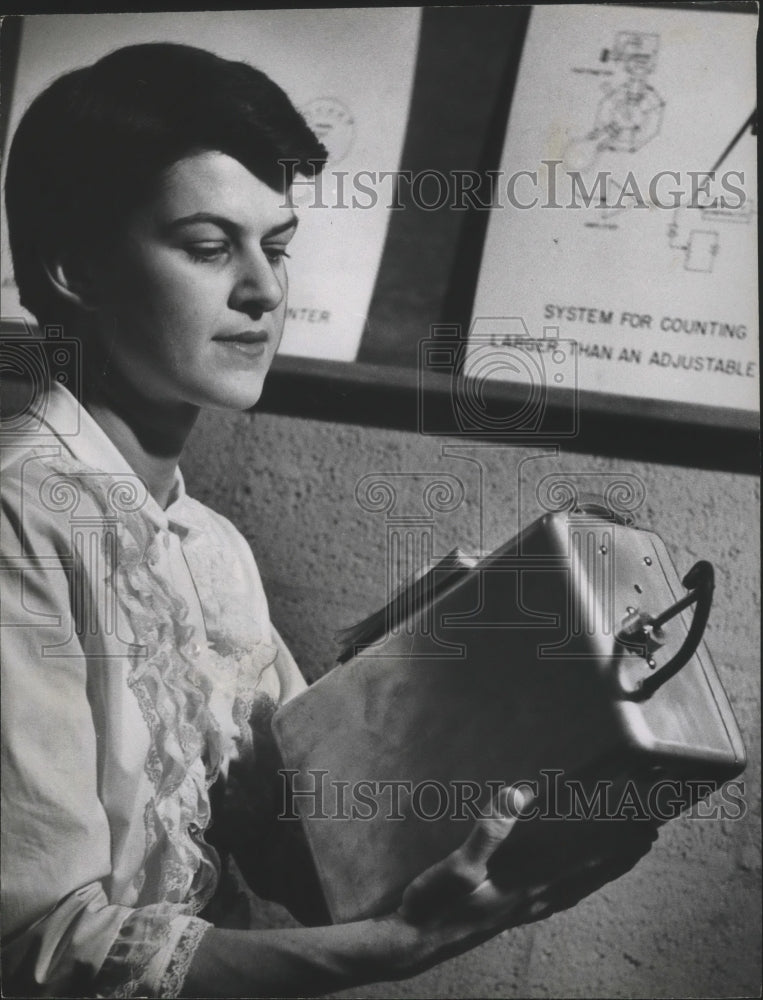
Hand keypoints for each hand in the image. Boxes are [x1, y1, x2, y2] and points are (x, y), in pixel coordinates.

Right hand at [387, 785, 656, 976]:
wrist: (409, 944)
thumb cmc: (431, 907)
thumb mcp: (455, 868)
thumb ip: (487, 833)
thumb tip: (518, 793)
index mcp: (523, 887)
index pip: (580, 860)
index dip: (612, 841)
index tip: (641, 824)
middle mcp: (530, 901)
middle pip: (587, 875)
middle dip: (619, 854)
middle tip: (649, 834)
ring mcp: (521, 910)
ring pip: (576, 887)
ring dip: (603, 869)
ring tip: (625, 853)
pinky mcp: (508, 913)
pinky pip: (558, 894)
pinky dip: (578, 882)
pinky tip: (574, 880)